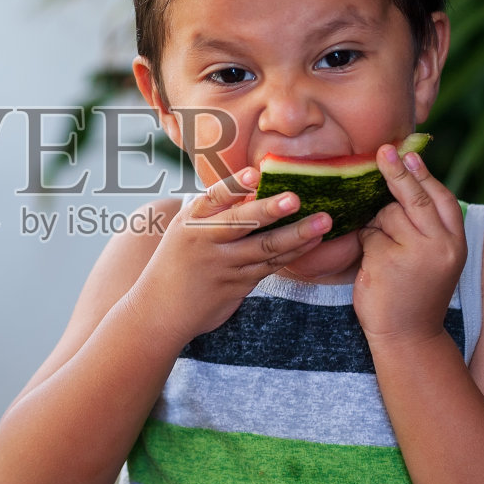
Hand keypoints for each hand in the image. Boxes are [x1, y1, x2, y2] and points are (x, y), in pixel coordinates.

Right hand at [134, 167, 330, 342]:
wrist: (159, 310)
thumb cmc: (177, 261)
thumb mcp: (185, 230)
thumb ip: (216, 210)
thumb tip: (255, 187)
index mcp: (190, 222)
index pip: (213, 198)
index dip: (235, 185)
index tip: (255, 173)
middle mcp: (205, 242)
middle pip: (241, 223)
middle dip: (270, 210)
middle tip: (297, 197)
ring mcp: (223, 266)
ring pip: (264, 248)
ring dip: (296, 234)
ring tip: (323, 221)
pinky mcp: (237, 286)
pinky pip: (270, 266)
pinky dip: (293, 253)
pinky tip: (312, 241)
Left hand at [352, 145, 465, 349]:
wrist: (409, 338)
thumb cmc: (416, 294)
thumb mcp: (435, 258)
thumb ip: (427, 227)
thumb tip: (406, 181)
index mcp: (457, 243)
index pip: (441, 198)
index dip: (424, 174)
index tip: (408, 154)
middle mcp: (442, 246)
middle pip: (414, 198)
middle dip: (396, 172)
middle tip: (382, 151)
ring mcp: (416, 254)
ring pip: (387, 215)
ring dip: (377, 226)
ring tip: (385, 255)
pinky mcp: (389, 262)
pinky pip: (369, 235)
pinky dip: (366, 244)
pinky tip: (374, 266)